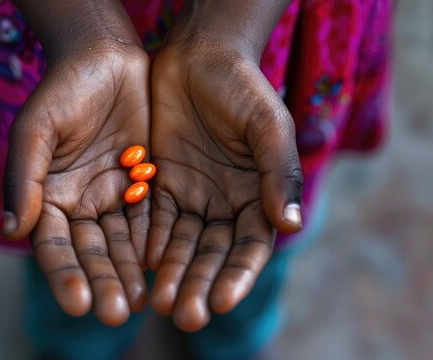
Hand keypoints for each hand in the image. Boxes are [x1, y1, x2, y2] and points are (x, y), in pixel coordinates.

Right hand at [2, 41, 149, 325]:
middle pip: (91, 251)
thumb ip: (25, 177)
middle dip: (102, 281)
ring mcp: (113, 196)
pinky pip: (151, 219)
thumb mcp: (37, 129)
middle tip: (115, 313)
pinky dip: (155, 243)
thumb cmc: (62, 90)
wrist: (105, 59)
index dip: (65, 273)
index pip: (54, 244)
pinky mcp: (144, 185)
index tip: (78, 303)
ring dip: (130, 271)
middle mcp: (80, 203)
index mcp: (48, 196)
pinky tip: (163, 267)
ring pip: (123, 242)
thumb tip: (14, 228)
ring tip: (141, 301)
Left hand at [148, 38, 302, 331]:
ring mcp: (191, 197)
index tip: (221, 300)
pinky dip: (147, 243)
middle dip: (199, 284)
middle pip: (212, 254)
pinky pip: (152, 220)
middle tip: (185, 315)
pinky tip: (140, 265)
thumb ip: (280, 172)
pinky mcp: (159, 184)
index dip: (237, 275)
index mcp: (258, 196)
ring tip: (159, 302)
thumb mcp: (268, 125)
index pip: (249, 246)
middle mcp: (225, 204)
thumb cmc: (242, 87)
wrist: (199, 56)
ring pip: (180, 245)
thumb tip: (292, 224)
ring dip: (171, 274)